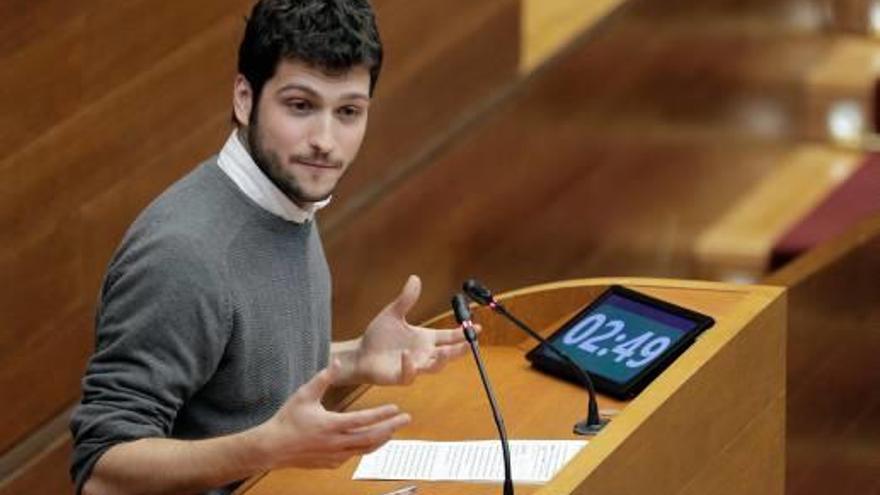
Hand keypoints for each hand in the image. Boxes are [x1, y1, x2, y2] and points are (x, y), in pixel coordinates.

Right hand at [256, 360, 410, 468]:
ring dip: (382, 439)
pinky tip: (371, 442)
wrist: (272, 447)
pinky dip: (366, 448)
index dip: (382, 414)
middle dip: (391, 427)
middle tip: (406, 419)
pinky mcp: (331, 463)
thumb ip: (323, 378)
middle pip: (371, 437)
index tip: (396, 408)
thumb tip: (337, 362)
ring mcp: (335, 455)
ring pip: (365, 449)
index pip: (364, 420)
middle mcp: (336, 442)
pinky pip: (354, 456)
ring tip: (393, 430)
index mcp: (331, 425)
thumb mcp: (304, 394)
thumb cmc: (287, 420)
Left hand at [352, 275, 472, 385]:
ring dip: (441, 360)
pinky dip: (409, 366)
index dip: (463, 333)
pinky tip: (407, 355)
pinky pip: (409, 374)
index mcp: (425, 339)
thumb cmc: (379, 336)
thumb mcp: (393, 313)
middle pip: (448, 354)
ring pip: (434, 367)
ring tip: (445, 351)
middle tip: (470, 344)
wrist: (360, 354)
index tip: (477, 327)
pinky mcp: (400, 376)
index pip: (449, 337)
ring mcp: (414, 366)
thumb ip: (406, 299)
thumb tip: (415, 278)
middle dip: (459, 350)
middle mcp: (423, 353)